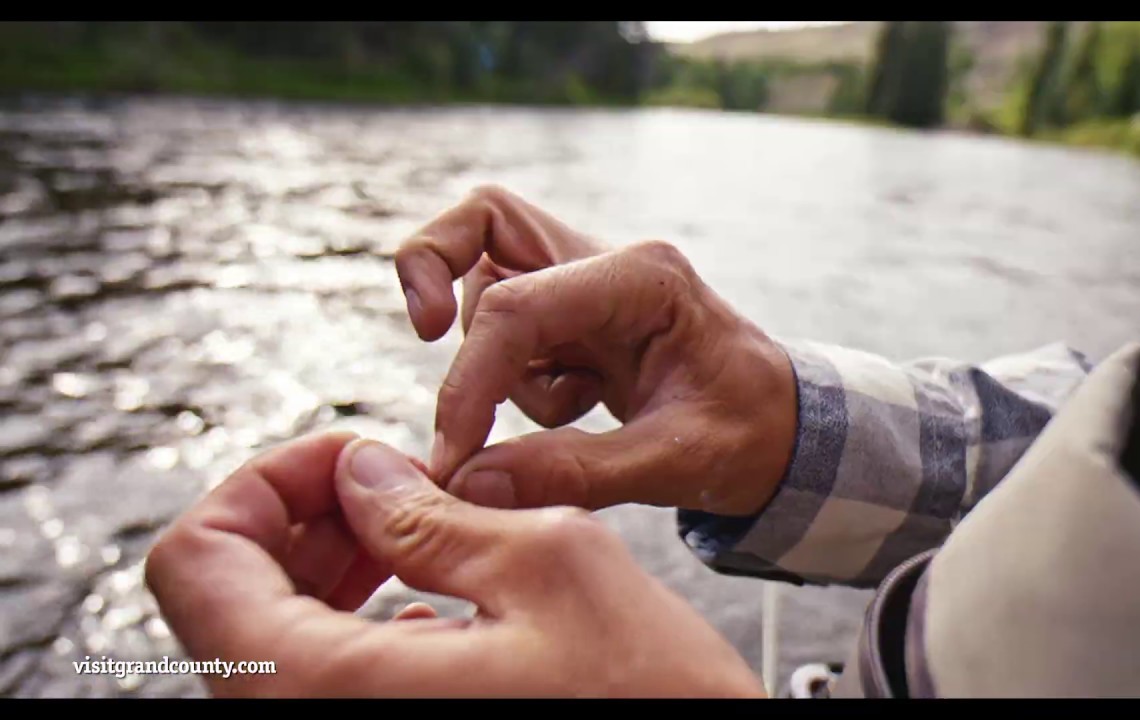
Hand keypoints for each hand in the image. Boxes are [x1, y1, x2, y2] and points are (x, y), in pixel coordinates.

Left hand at [144, 432, 762, 697]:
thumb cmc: (649, 702)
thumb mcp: (549, 565)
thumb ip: (430, 511)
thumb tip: (360, 475)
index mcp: (322, 687)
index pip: (192, 562)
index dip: (264, 480)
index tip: (349, 458)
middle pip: (219, 595)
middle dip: (300, 514)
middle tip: (389, 482)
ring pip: (266, 634)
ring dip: (327, 561)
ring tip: (419, 528)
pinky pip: (318, 674)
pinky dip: (354, 615)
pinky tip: (436, 594)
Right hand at [395, 186, 796, 515]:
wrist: (784, 434)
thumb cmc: (748, 435)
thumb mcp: (677, 465)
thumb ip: (577, 473)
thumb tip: (469, 483)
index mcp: (644, 278)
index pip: (519, 304)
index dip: (469, 378)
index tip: (454, 454)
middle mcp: (608, 262)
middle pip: (484, 219)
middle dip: (429, 266)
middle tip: (420, 330)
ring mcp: (586, 283)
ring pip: (486, 286)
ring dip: (497, 362)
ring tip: (576, 413)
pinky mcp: (572, 317)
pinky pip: (506, 333)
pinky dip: (514, 379)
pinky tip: (582, 410)